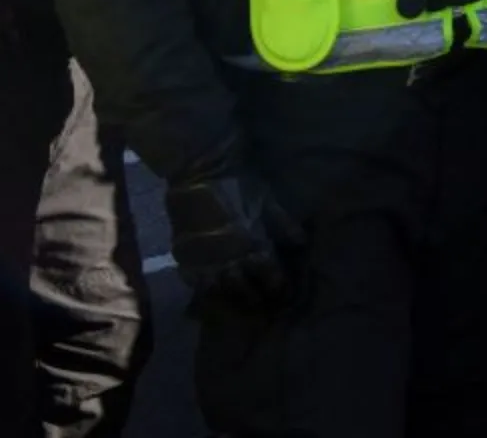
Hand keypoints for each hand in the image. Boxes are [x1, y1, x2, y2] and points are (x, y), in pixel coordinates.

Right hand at [165, 172, 304, 310]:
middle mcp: (230, 259)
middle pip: (245, 292)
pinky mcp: (185, 259)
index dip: (279, 288)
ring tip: (240, 313)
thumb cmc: (240, 185)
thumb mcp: (269, 201)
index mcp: (254, 244)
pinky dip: (206, 296)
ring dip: (232, 305)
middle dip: (257, 302)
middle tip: (265, 311)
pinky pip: (195, 286)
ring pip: (220, 294)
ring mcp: (205, 262)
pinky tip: (214, 301)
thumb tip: (302, 245)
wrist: (201, 173)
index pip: (271, 276)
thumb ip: (284, 225)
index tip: (286, 296)